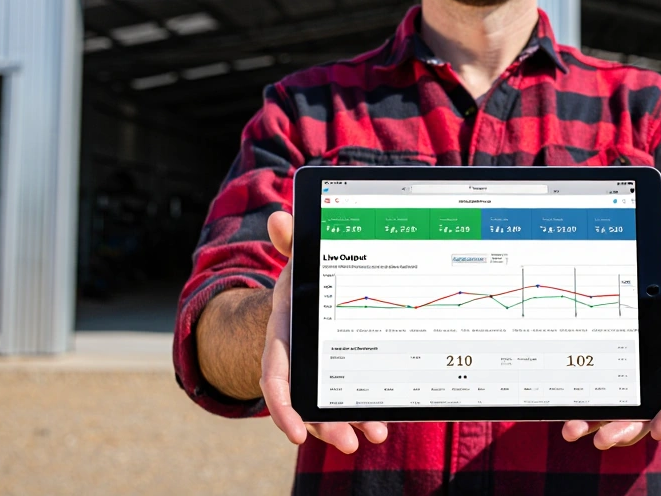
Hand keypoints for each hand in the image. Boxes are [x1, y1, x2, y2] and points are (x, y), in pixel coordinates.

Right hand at [259, 210, 388, 452]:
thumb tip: (282, 218)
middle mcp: (299, 357)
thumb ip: (292, 241)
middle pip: (305, 399)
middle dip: (323, 424)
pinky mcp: (342, 371)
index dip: (282, 405)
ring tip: (375, 436)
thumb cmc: (305, 274)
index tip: (292, 431)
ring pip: (328, 404)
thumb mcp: (300, 255)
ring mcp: (320, 368)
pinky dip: (365, 410)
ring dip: (348, 423)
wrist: (311, 286)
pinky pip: (350, 395)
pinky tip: (384, 423)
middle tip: (348, 442)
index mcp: (284, 332)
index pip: (276, 375)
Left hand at [562, 234, 660, 448]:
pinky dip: (581, 414)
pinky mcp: (602, 378)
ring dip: (598, 427)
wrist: (633, 282)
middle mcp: (650, 368)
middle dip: (627, 429)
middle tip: (604, 440)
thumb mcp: (657, 260)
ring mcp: (626, 377)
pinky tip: (563, 422)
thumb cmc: (649, 274)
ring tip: (573, 433)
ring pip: (619, 413)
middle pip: (646, 411)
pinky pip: (595, 402)